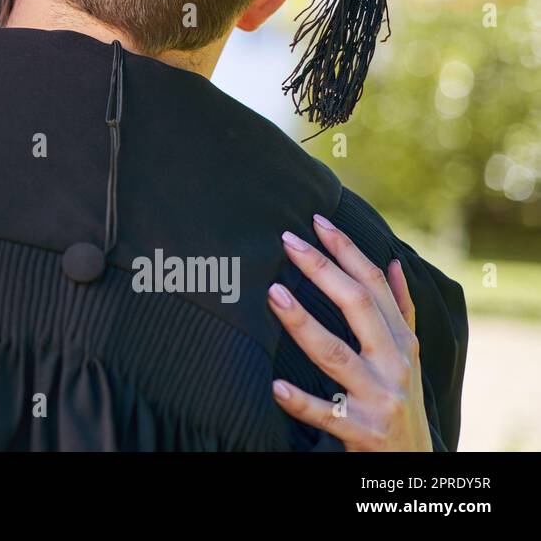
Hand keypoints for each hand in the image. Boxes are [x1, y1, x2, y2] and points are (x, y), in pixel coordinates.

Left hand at [267, 214, 429, 450]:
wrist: (413, 464)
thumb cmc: (400, 399)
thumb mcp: (408, 354)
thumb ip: (400, 310)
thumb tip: (393, 263)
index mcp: (401, 340)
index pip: (372, 285)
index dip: (346, 250)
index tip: (316, 220)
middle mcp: (393, 363)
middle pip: (357, 307)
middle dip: (322, 270)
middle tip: (287, 242)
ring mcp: (378, 397)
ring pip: (336, 355)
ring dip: (303, 323)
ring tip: (272, 295)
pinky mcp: (362, 431)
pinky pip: (325, 413)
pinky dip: (300, 400)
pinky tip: (275, 386)